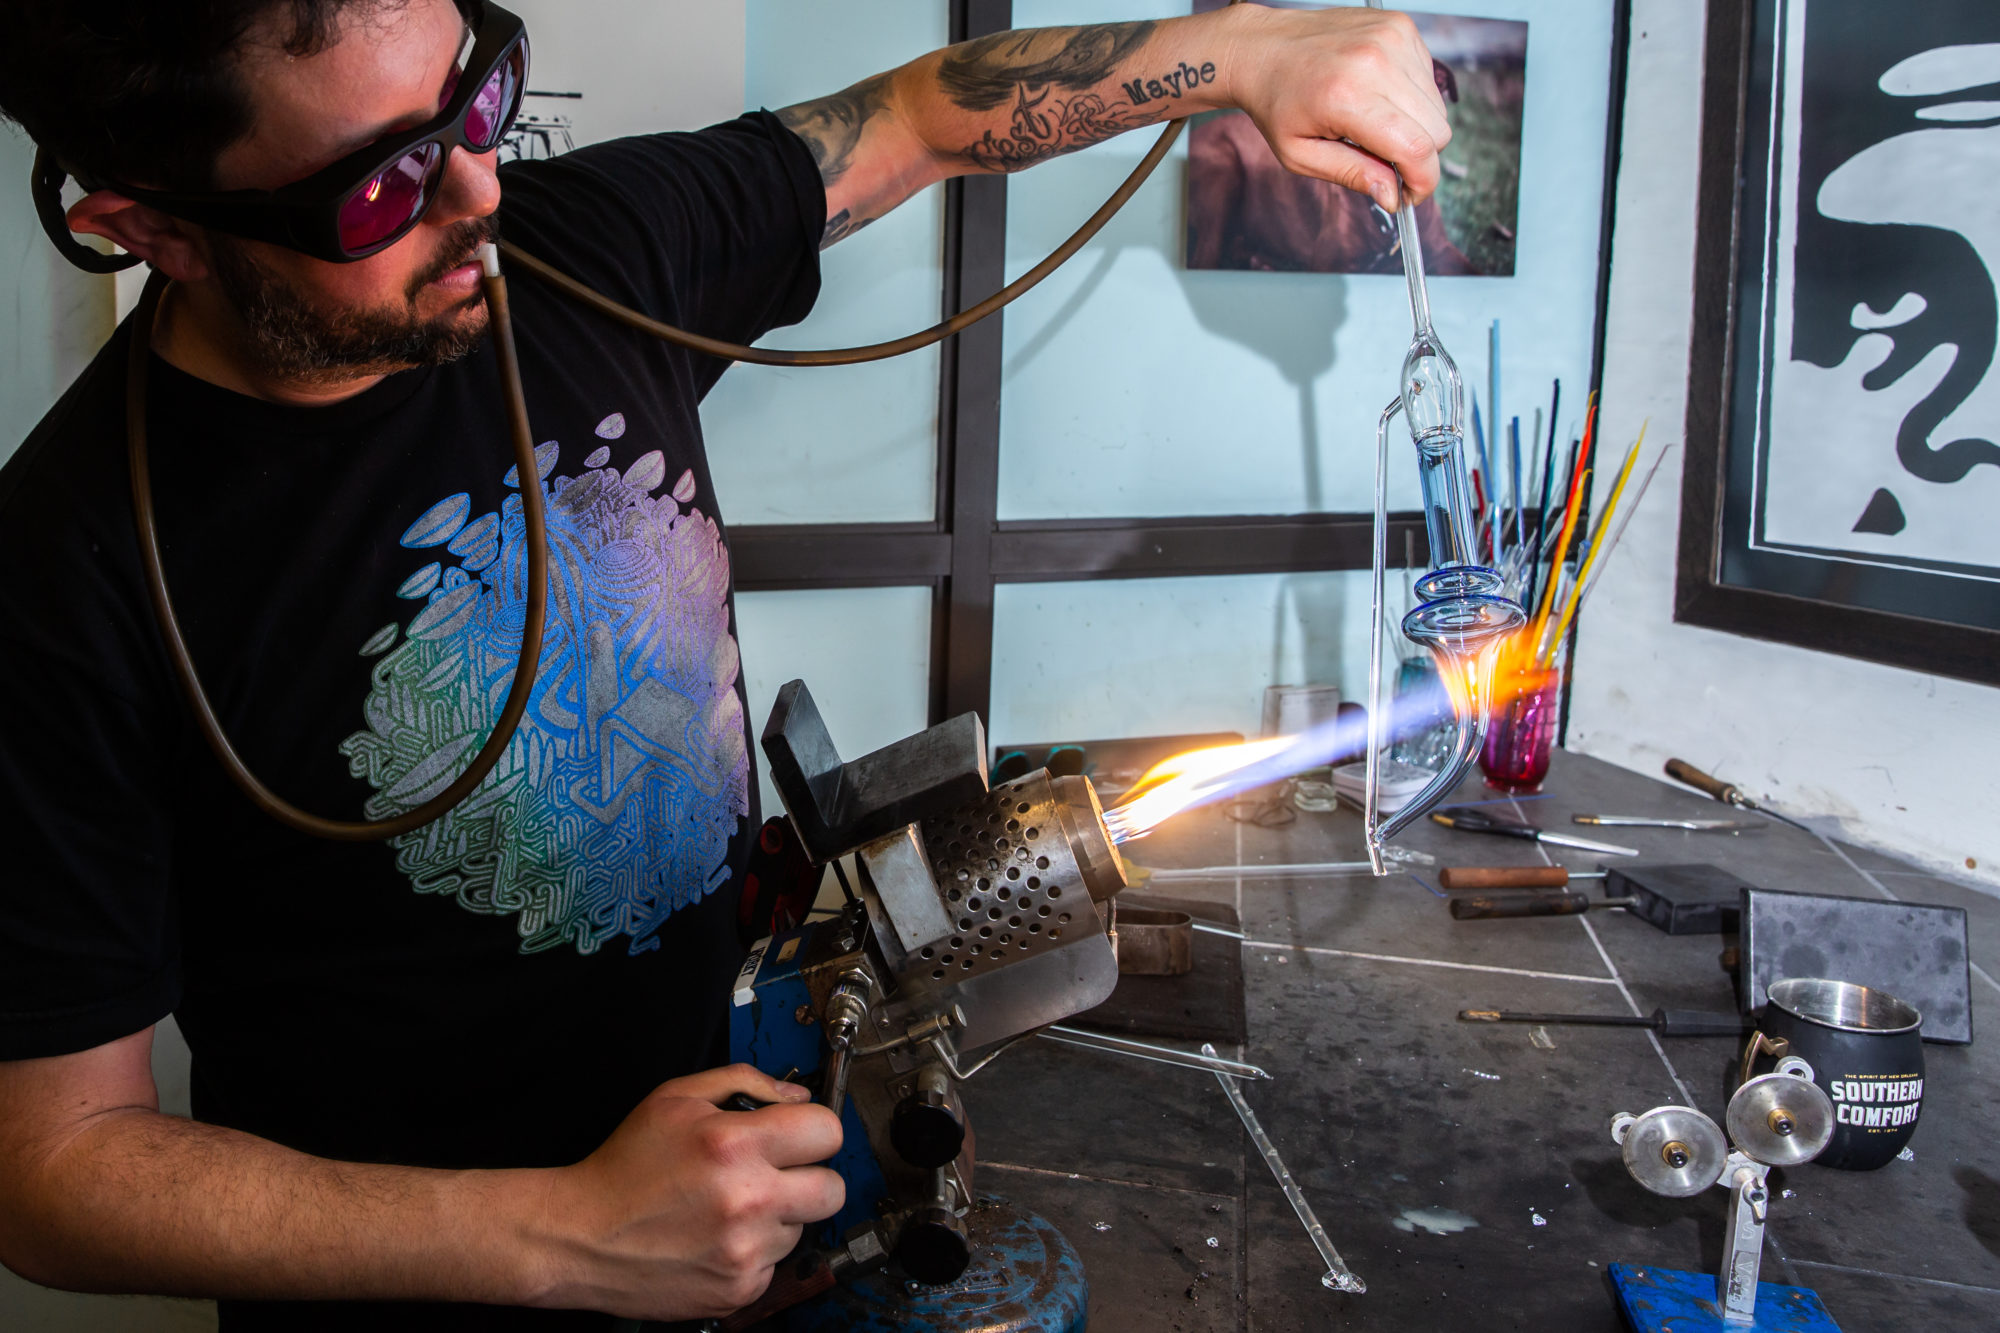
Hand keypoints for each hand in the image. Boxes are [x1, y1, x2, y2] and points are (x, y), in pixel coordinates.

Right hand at [533, 1064, 844, 1319]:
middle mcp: (748, 1201)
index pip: (828, 1132)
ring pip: (801, 1227)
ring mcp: (745, 1251)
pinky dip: (754, 1250)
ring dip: (777, 1215)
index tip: (801, 1136)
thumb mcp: (676, 1098)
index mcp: (735, 1145)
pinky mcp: (738, 1289)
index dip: (815, 1130)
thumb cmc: (625, 1166)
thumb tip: (797, 1097)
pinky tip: (718, 1236)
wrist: (581, 1236)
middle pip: (833, 1190)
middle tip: (778, 1173)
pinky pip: (774, 1264)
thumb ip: (744, 1083)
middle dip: (812, 1176)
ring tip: (730, 1206)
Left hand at [1223, 4, 1452, 209]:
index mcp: (1347, 97)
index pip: (1417, 148)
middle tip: (1384, 160)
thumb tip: (1392, 196)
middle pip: (1437, 130)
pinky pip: (1428, 79)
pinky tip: (1377, 96)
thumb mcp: (1300, 155)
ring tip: (1373, 123)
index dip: (1423, 181)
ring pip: (1437, 106)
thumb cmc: (1276, 102)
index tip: (1410, 195)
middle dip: (1417, 157)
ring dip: (1414, 125)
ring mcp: (1392, 38)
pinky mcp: (1400, 26)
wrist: (1264, 48)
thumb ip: (1352, 175)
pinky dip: (1411, 97)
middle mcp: (1376, 61)